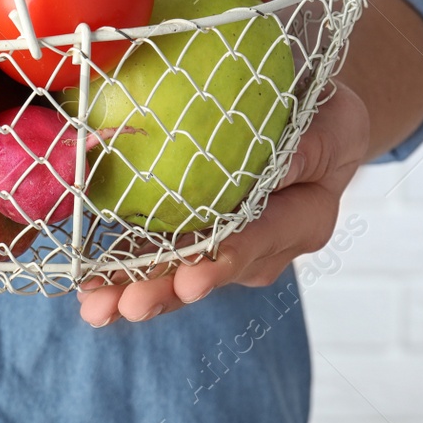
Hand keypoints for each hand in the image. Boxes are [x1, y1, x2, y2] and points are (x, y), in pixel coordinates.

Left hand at [76, 79, 369, 326]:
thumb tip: (276, 166)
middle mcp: (267, 245)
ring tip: (98, 306)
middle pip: (213, 270)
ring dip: (138, 288)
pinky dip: (127, 271)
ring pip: (182, 272)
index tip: (190, 279)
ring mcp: (230, 247)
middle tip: (129, 305)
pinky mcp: (199, 239)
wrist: (312, 120)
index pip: (261, 238)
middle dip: (167, 290)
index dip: (222, 259)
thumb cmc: (323, 115)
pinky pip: (163, 257)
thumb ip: (309, 147)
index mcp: (304, 218)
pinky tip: (90, 286)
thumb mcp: (331, 122)